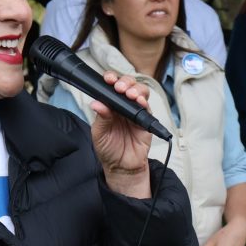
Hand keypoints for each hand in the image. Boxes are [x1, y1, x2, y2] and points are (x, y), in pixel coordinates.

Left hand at [91, 72, 152, 197]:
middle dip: (125, 82)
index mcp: (109, 106)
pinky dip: (144, 102)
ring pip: (140, 92)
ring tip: (130, 94)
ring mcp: (135, 112)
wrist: (122, 166)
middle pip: (128, 85)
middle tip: (119, 87)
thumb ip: (101, 118)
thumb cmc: (108, 149)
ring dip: (136, 89)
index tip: (108, 79)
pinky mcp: (146, 120)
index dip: (111, 79)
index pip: (111, 87)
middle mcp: (123, 106)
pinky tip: (139, 102)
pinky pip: (148, 108)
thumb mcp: (99, 134)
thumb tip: (97, 103)